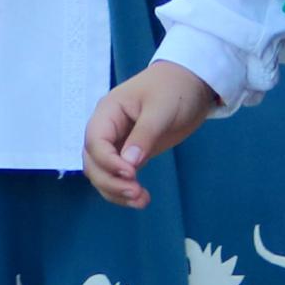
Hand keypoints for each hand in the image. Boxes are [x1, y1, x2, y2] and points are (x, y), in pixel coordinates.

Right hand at [83, 61, 218, 208]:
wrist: (191, 83)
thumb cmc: (173, 88)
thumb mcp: (161, 109)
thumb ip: (144, 135)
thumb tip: (129, 164)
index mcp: (107, 112)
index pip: (95, 142)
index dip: (108, 162)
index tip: (131, 174)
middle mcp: (106, 130)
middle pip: (93, 162)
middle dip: (110, 181)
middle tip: (137, 193)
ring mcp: (117, 143)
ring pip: (102, 174)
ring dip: (116, 191)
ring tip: (142, 201)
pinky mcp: (130, 154)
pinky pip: (118, 177)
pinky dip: (125, 190)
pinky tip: (140, 199)